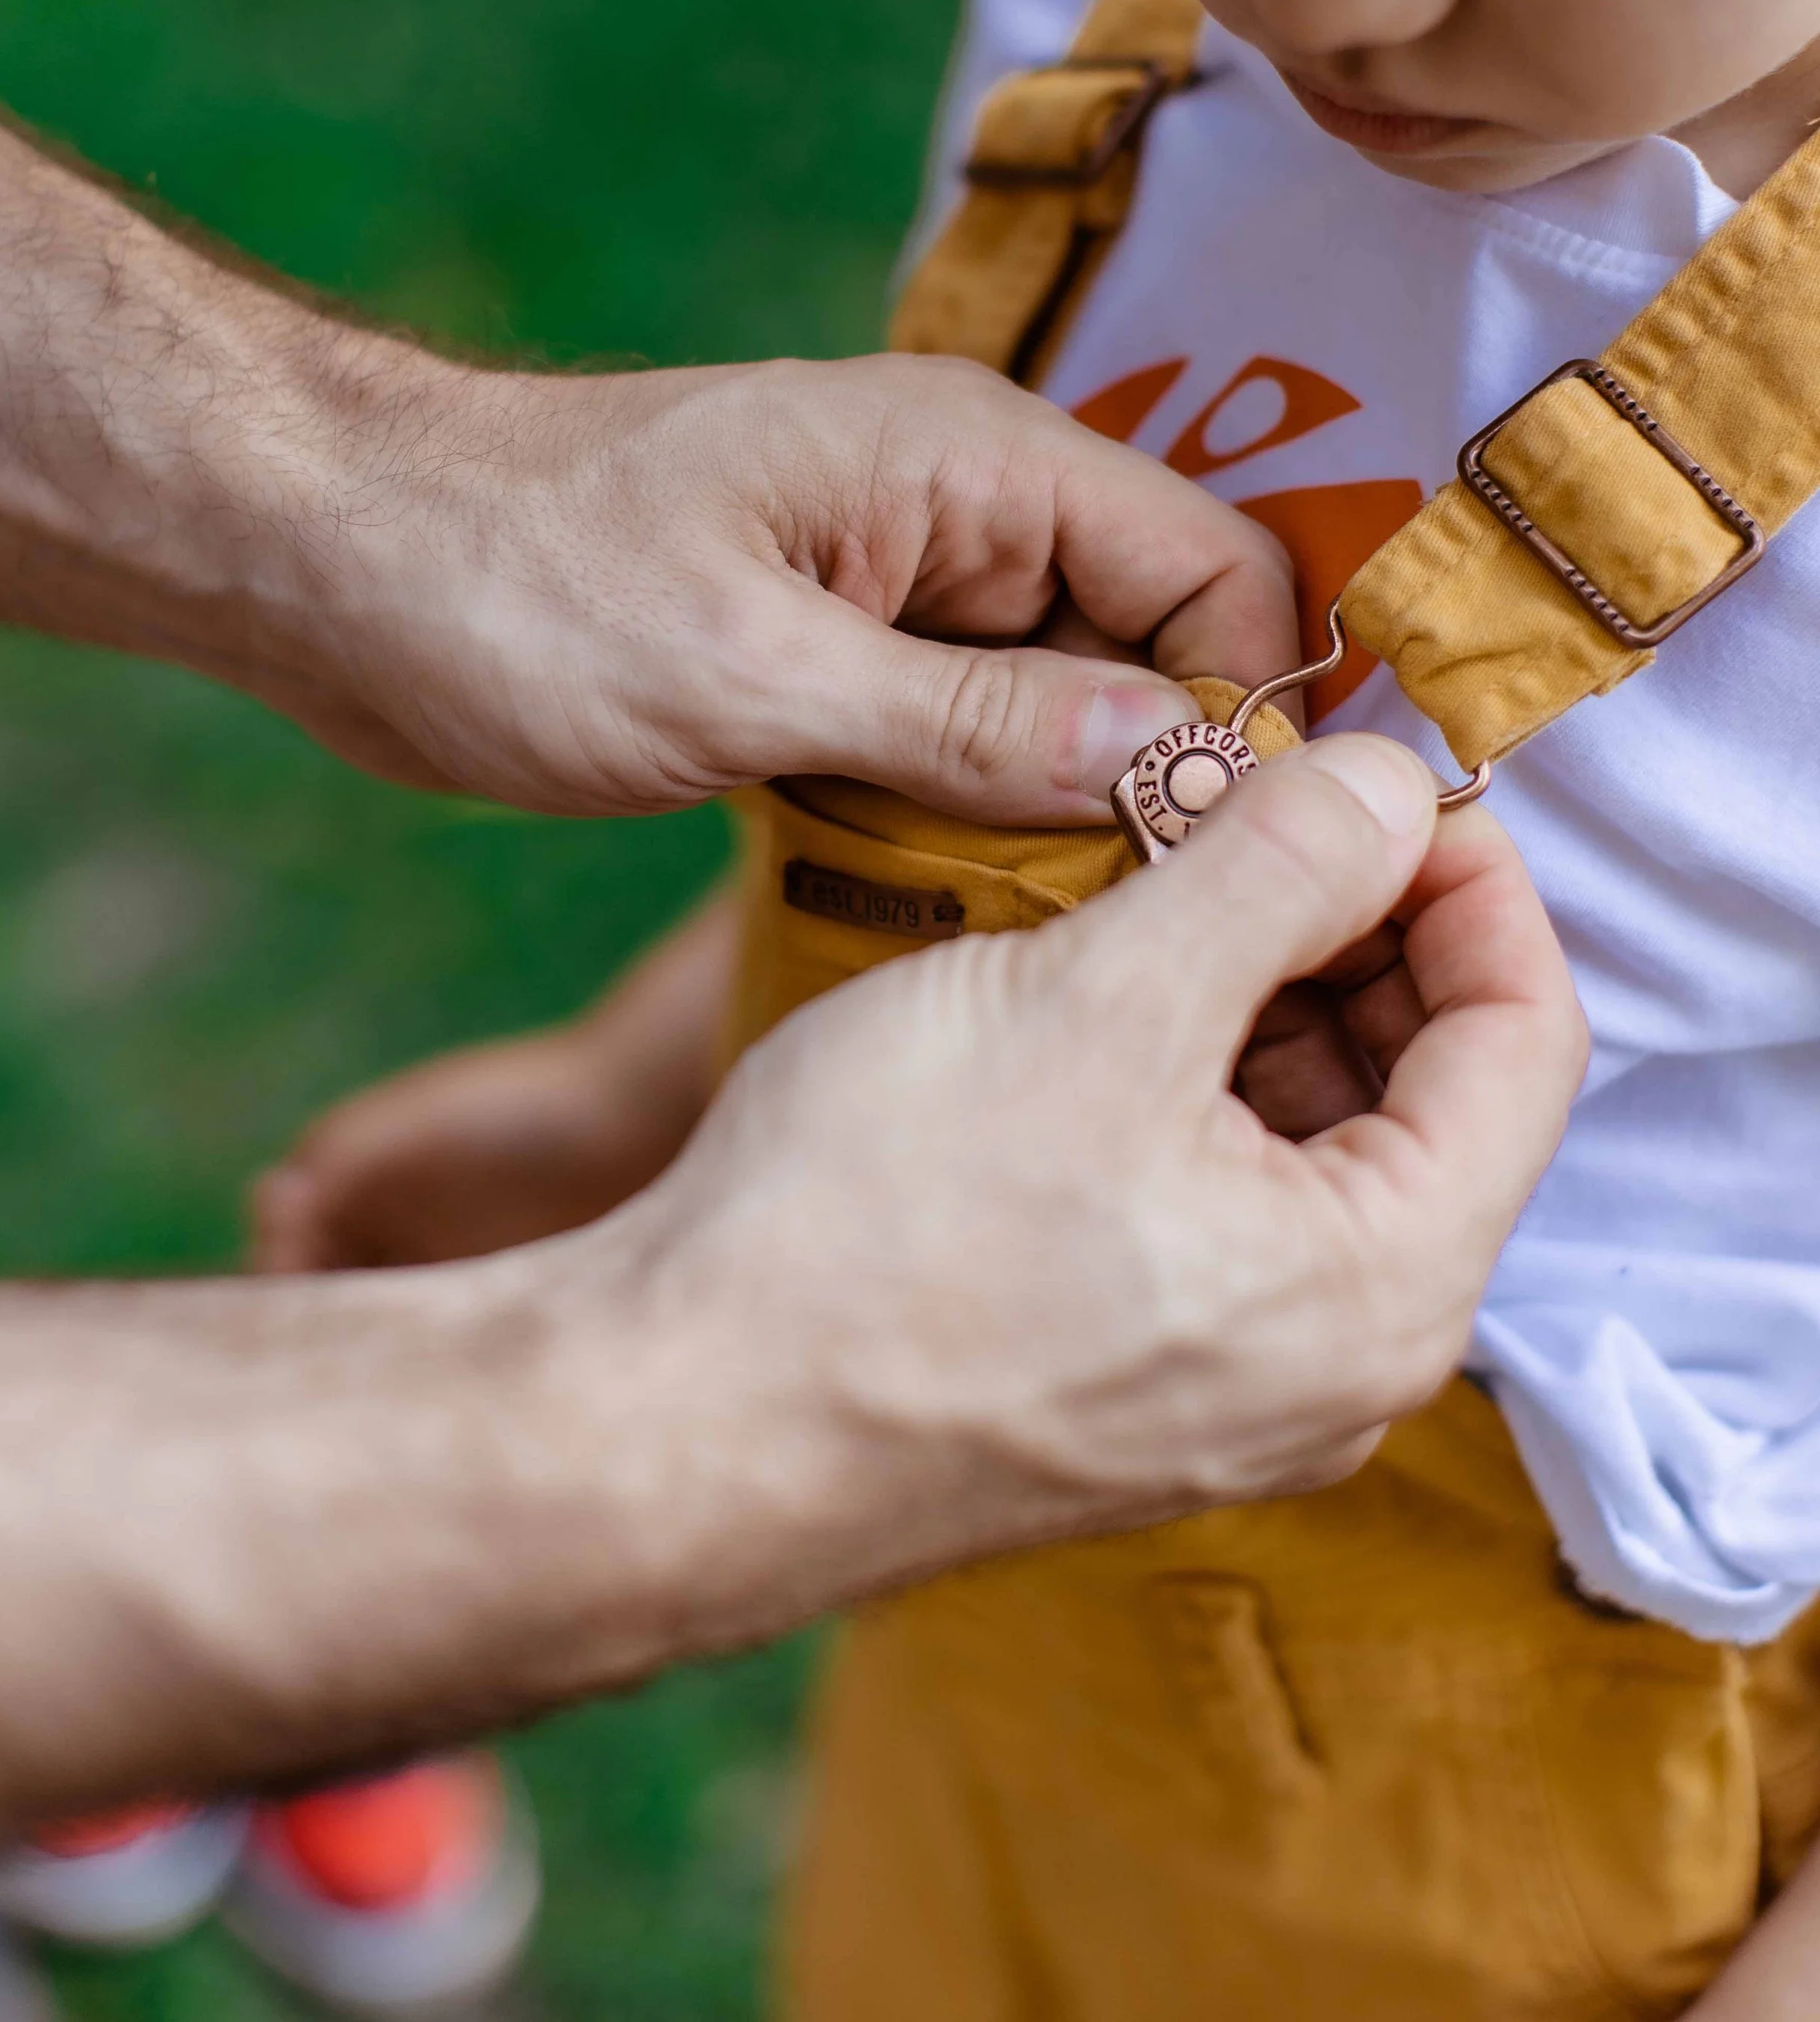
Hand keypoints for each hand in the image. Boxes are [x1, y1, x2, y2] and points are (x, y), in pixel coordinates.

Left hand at [0, 116, 1291, 830]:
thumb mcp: (752, 677)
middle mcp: (962, 509)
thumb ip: (975, 724)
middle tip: (1121, 933)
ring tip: (1028, 939)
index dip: (1247, 708)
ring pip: (1064, 707)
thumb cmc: (517, 587)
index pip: (1212, 565)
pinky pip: (966, 736)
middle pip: (1155, 643)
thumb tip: (1183, 755)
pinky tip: (942, 911)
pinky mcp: (839, 648)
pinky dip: (971, 818)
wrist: (337, 558)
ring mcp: (901, 581)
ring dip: (1061, 816)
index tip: (1226, 859)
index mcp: (973, 462)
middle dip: (1159, 780)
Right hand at [0, 739, 1582, 1834]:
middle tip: (1246, 800)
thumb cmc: (874, 1222)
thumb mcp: (1103, 994)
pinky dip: (1193, 1077)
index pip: (1528, 1037)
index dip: (1469, 873)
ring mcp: (1233, 1390)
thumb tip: (1383, 783)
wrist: (669, 1426)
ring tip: (1158, 877)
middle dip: (1356, 924)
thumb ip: (1278, 868)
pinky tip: (1096, 993)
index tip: (1373, 771)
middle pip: (1430, 1091)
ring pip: (1316, 1141)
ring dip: (1265, 992)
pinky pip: (1224, 1201)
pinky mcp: (1130, 1383)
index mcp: (1381, 1285)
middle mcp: (1339, 1366)